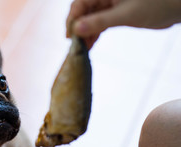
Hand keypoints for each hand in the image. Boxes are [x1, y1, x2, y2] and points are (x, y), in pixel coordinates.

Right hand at [66, 0, 180, 48]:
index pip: (79, 4)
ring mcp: (108, 5)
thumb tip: (77, 29)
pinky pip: (98, 24)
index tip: (70, 37)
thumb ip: (101, 21)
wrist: (175, 8)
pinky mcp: (113, 14)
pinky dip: (93, 34)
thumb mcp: (126, 14)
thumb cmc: (155, 5)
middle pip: (82, 12)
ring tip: (82, 49)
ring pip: (89, 20)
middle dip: (77, 29)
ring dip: (84, 34)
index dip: (72, 20)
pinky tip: (90, 45)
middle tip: (75, 46)